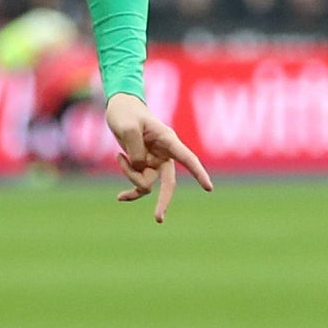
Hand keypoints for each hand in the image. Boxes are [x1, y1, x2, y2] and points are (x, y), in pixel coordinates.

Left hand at [105, 92, 213, 223]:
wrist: (120, 108)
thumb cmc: (126, 113)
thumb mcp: (127, 128)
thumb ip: (136, 150)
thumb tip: (141, 169)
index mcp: (168, 140)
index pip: (187, 158)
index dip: (198, 173)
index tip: (208, 188)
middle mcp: (165, 153)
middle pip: (169, 182)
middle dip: (163, 201)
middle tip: (158, 219)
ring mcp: (156, 161)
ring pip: (147, 182)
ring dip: (130, 175)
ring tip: (119, 156)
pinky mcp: (145, 166)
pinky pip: (141, 186)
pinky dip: (131, 192)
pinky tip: (120, 198)